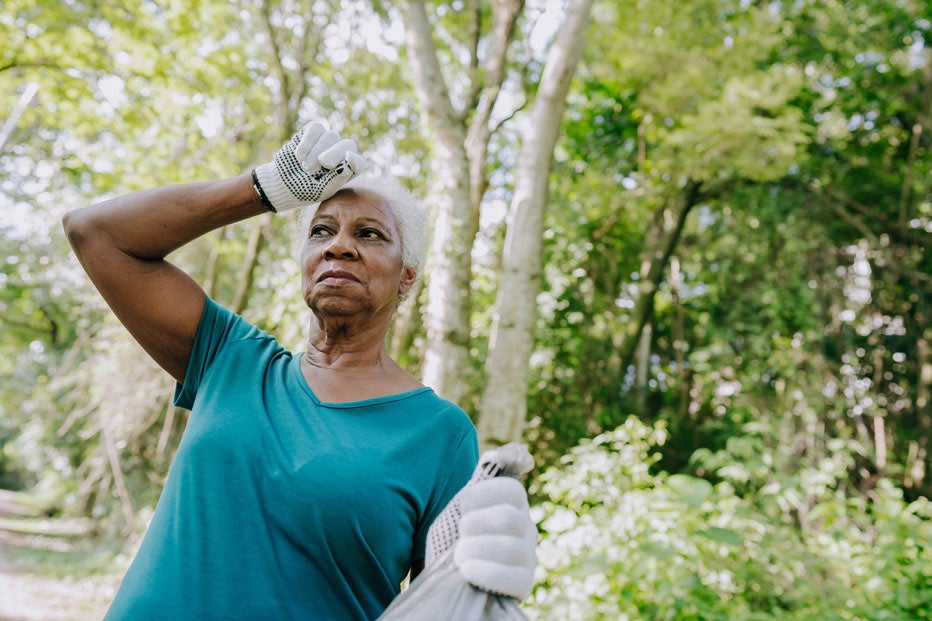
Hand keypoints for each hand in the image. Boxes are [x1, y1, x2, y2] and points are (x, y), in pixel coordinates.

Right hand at [252, 121, 364, 211]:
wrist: (280, 184)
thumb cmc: (303, 191)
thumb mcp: (320, 191)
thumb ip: (336, 179)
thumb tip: (350, 161)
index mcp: (346, 171)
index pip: (358, 163)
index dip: (356, 161)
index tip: (349, 160)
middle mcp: (339, 154)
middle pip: (348, 144)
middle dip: (334, 154)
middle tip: (318, 166)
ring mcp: (326, 142)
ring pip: (331, 135)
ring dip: (316, 151)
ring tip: (305, 166)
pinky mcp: (312, 132)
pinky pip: (316, 128)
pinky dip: (307, 142)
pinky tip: (299, 156)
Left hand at [453, 477, 536, 599]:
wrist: (448, 577)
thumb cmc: (455, 538)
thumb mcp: (460, 508)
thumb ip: (477, 485)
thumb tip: (495, 456)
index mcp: (513, 504)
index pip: (512, 490)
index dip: (482, 496)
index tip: (462, 508)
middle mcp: (526, 528)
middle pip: (510, 518)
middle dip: (475, 525)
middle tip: (460, 535)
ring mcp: (528, 557)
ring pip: (511, 547)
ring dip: (475, 550)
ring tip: (458, 556)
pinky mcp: (523, 584)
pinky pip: (513, 578)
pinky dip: (485, 573)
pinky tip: (466, 571)